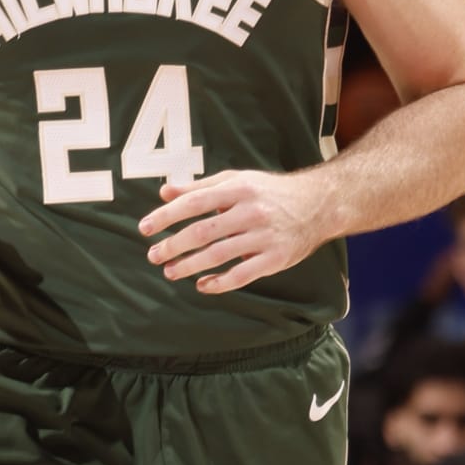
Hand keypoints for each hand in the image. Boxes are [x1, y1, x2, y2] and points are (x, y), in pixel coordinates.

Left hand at [139, 168, 328, 293]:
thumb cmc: (269, 192)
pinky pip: (242, 275)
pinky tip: (202, 285)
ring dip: (190, 266)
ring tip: (170, 271)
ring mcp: (264, 237)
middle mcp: (250, 212)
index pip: (194, 203)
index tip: (145, 228)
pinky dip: (219, 283)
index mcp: (238, 189)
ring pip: (219, 255)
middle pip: (203, 231)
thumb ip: (200, 187)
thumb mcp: (237, 180)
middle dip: (174, 245)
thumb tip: (164, 192)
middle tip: (153, 255)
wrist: (319, 204)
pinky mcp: (275, 259)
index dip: (167, 216)